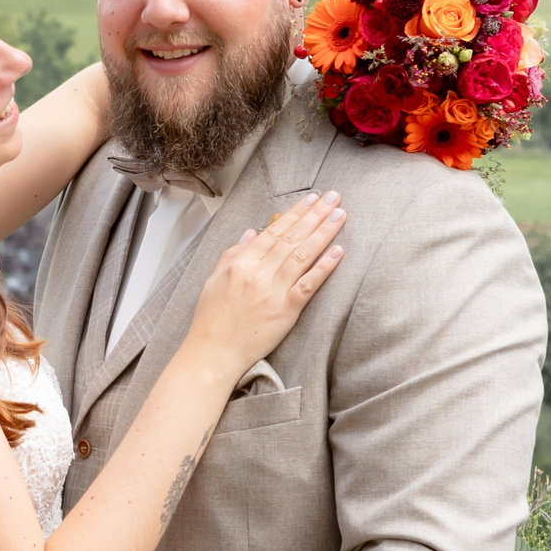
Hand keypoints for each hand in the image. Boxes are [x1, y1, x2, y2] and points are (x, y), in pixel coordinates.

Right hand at [184, 191, 345, 380]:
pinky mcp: (286, 310)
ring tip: (339, 215)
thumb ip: (233, 253)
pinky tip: (338, 252)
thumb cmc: (211, 319)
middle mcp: (258, 273)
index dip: (295, 213)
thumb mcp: (214, 279)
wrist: (213, 352)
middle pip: (292, 238)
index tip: (311, 200)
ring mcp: (273, 291)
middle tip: (333, 197)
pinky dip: (324, 267)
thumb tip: (252, 232)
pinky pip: (309, 284)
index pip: (274, 231)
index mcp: (241, 263)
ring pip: (303, 255)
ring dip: (323, 233)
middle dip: (315, 215)